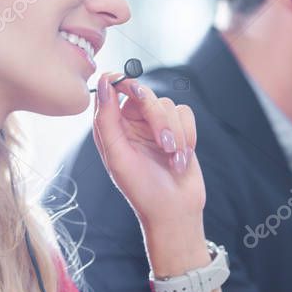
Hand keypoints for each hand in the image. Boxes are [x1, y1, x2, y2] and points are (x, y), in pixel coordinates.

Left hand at [91, 74, 203, 234]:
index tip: (134, 91)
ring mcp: (157, 125)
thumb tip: (104, 81)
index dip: (123, 82)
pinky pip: (186, 114)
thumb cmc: (142, 189)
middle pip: (146, 94)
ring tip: (173, 160)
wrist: (174, 210)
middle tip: (164, 145)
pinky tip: (182, 158)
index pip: (113, 88)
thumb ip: (106, 119)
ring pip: (169, 105)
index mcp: (112, 126)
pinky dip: (188, 136)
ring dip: (175, 135)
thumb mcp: (117, 156)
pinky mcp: (180, 129)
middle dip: (158, 120)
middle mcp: (133, 121)